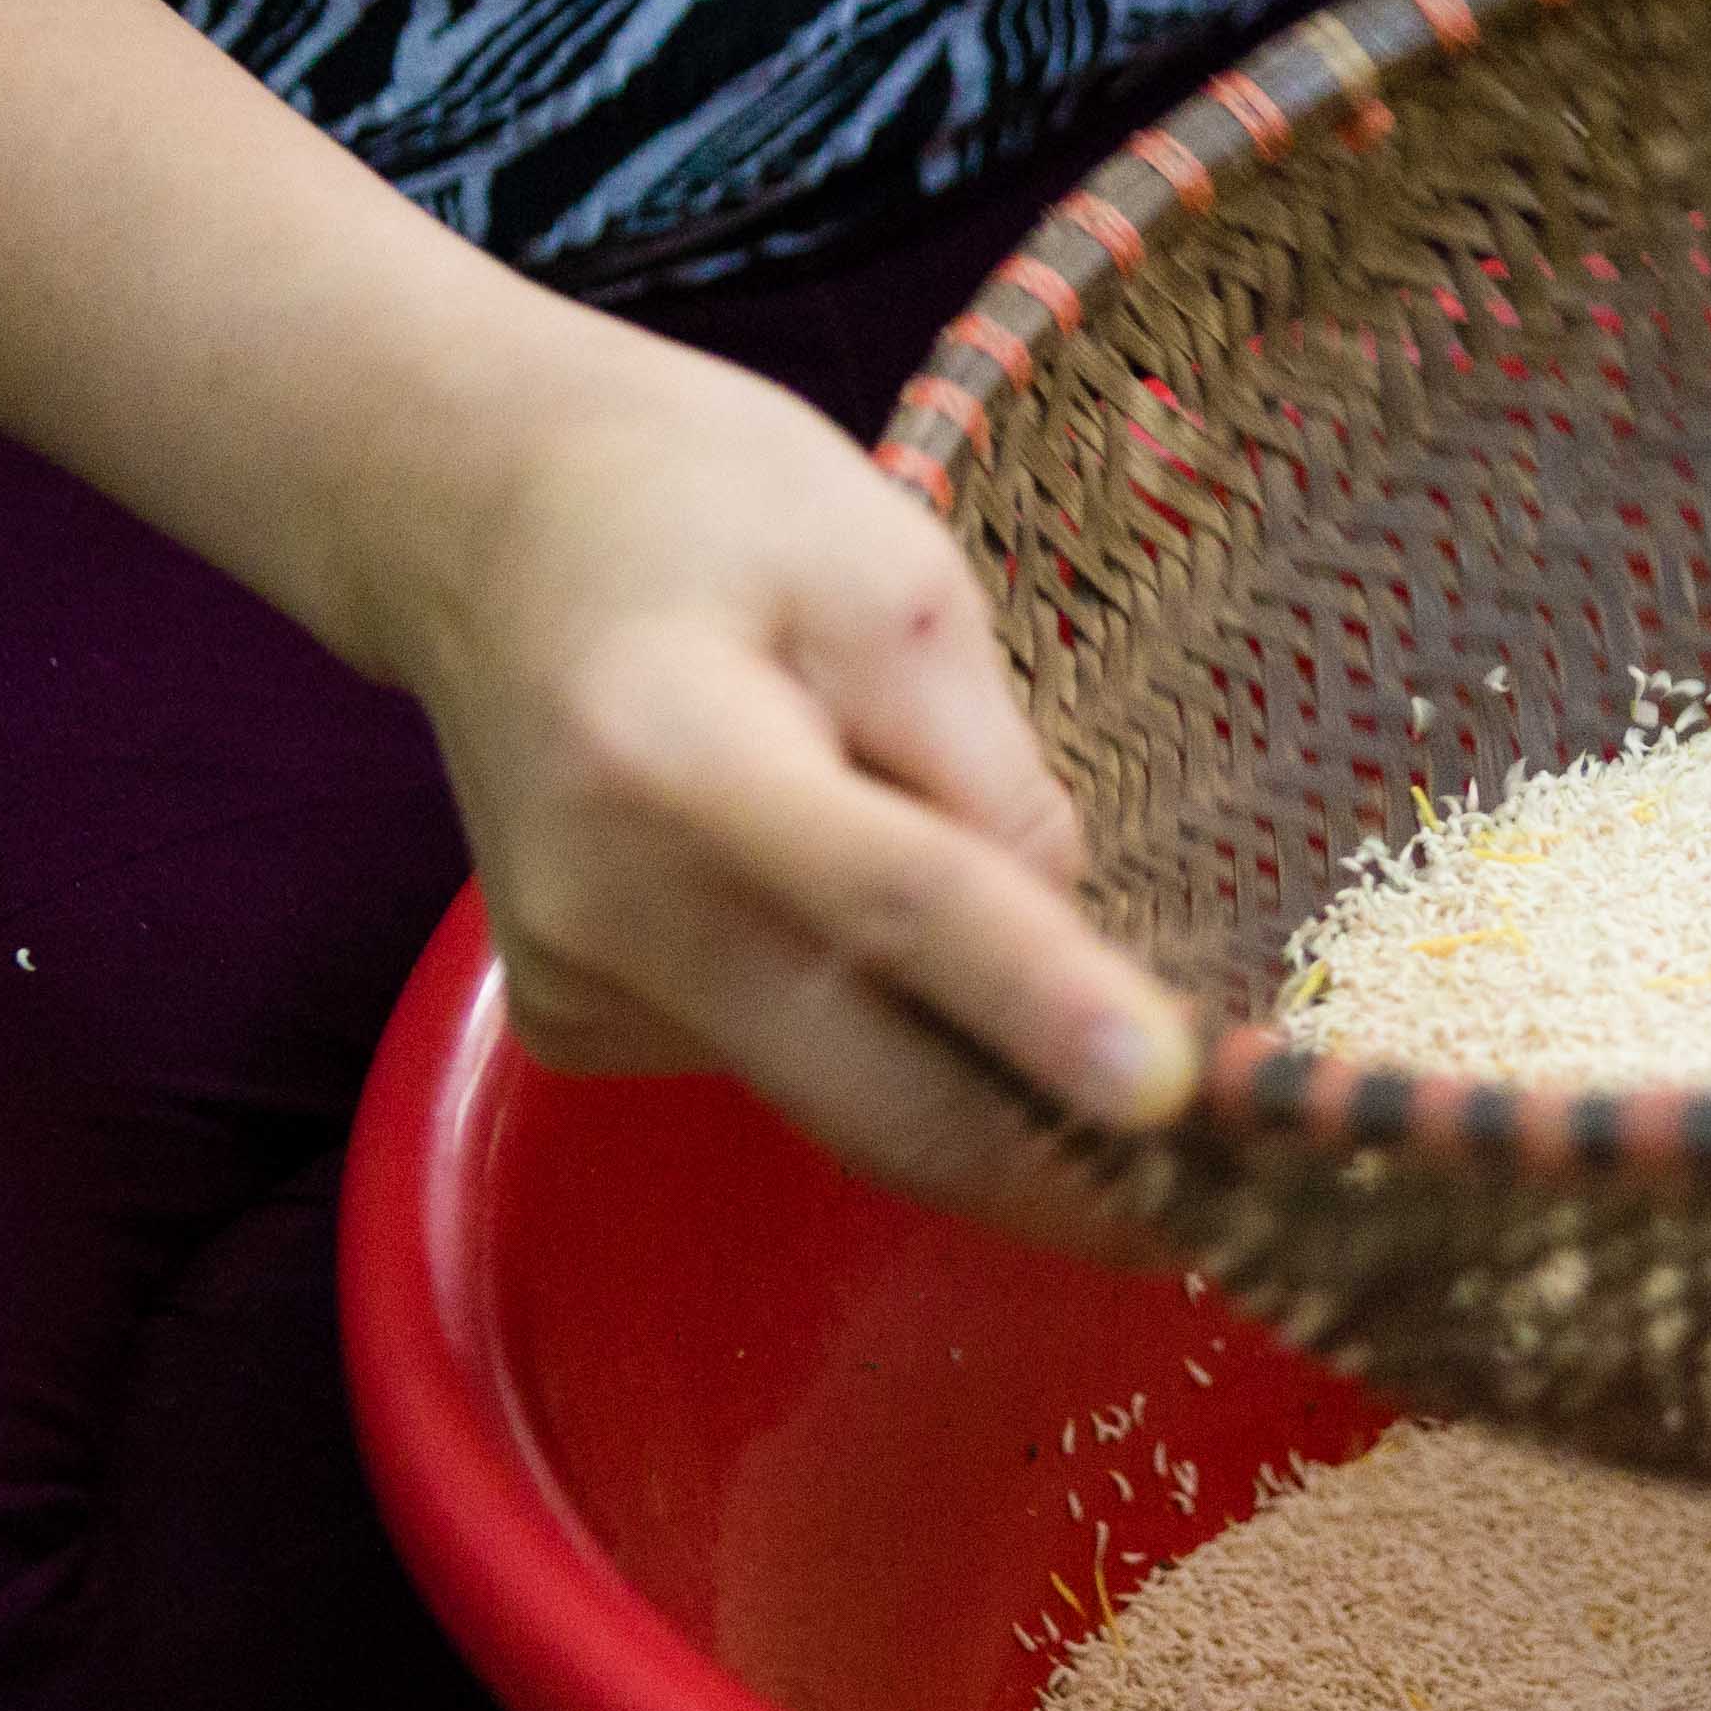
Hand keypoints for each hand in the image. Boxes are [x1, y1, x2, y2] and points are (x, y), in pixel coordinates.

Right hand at [360, 329, 1196, 1262]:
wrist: (472, 515)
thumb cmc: (699, 504)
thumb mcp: (888, 568)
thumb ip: (984, 764)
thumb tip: (1077, 944)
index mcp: (675, 753)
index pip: (896, 901)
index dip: (1045, 1000)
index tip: (1179, 1092)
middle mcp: (601, 904)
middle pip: (873, 1087)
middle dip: (1062, 1167)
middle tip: (1238, 1205)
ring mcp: (575, 986)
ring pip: (840, 1098)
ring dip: (988, 1103)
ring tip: (1106, 1053)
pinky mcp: (575, 1025)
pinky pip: (784, 1068)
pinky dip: (883, 1043)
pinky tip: (889, 943)